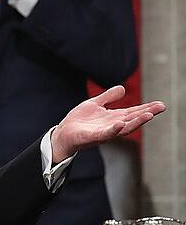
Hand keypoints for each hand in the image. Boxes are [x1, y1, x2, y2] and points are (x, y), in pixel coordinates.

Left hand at [51, 86, 165, 161]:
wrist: (64, 133)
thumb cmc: (80, 121)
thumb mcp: (94, 104)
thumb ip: (108, 97)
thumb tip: (122, 87)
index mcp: (114, 118)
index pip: (133, 112)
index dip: (146, 108)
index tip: (160, 104)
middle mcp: (112, 126)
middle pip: (133, 119)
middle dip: (147, 114)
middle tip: (161, 107)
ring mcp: (104, 132)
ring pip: (124, 128)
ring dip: (136, 122)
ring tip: (148, 115)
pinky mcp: (93, 137)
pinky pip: (106, 134)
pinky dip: (114, 129)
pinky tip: (120, 124)